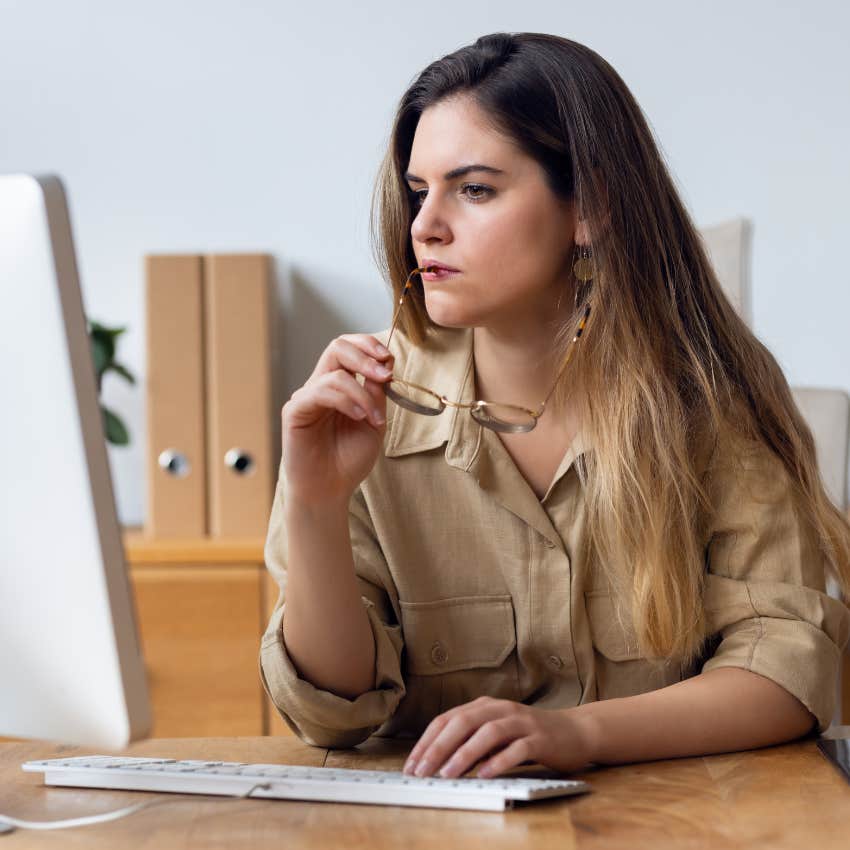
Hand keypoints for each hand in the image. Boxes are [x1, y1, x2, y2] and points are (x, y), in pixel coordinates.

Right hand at [282, 334, 393, 506]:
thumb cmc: (349, 459)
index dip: (370, 347)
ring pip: (334, 372)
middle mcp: (321, 386)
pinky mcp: (295, 410)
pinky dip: (345, 400)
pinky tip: (359, 416)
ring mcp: (306, 396)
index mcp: (339, 385)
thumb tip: (383, 365)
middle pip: (338, 347)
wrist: (330, 489)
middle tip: (385, 374)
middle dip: (365, 355)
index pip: (350, 349)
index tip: (390, 362)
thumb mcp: (374, 422)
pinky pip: (321, 391)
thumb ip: (376, 394)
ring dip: (362, 393)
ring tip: (374, 417)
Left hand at [402, 696, 596, 779]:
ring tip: (447, 775)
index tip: (411, 765)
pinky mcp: (540, 738)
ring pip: (488, 733)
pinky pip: (517, 749)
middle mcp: (501, 709)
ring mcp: (522, 722)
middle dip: (439, 747)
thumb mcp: (496, 735)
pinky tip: (484, 775)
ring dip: (465, 754)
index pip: (448, 719)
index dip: (427, 741)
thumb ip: (472, 743)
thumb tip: (438, 764)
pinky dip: (499, 761)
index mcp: (485, 706)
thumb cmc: (529, 737)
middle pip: (463, 722)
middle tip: (422, 771)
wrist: (574, 732)